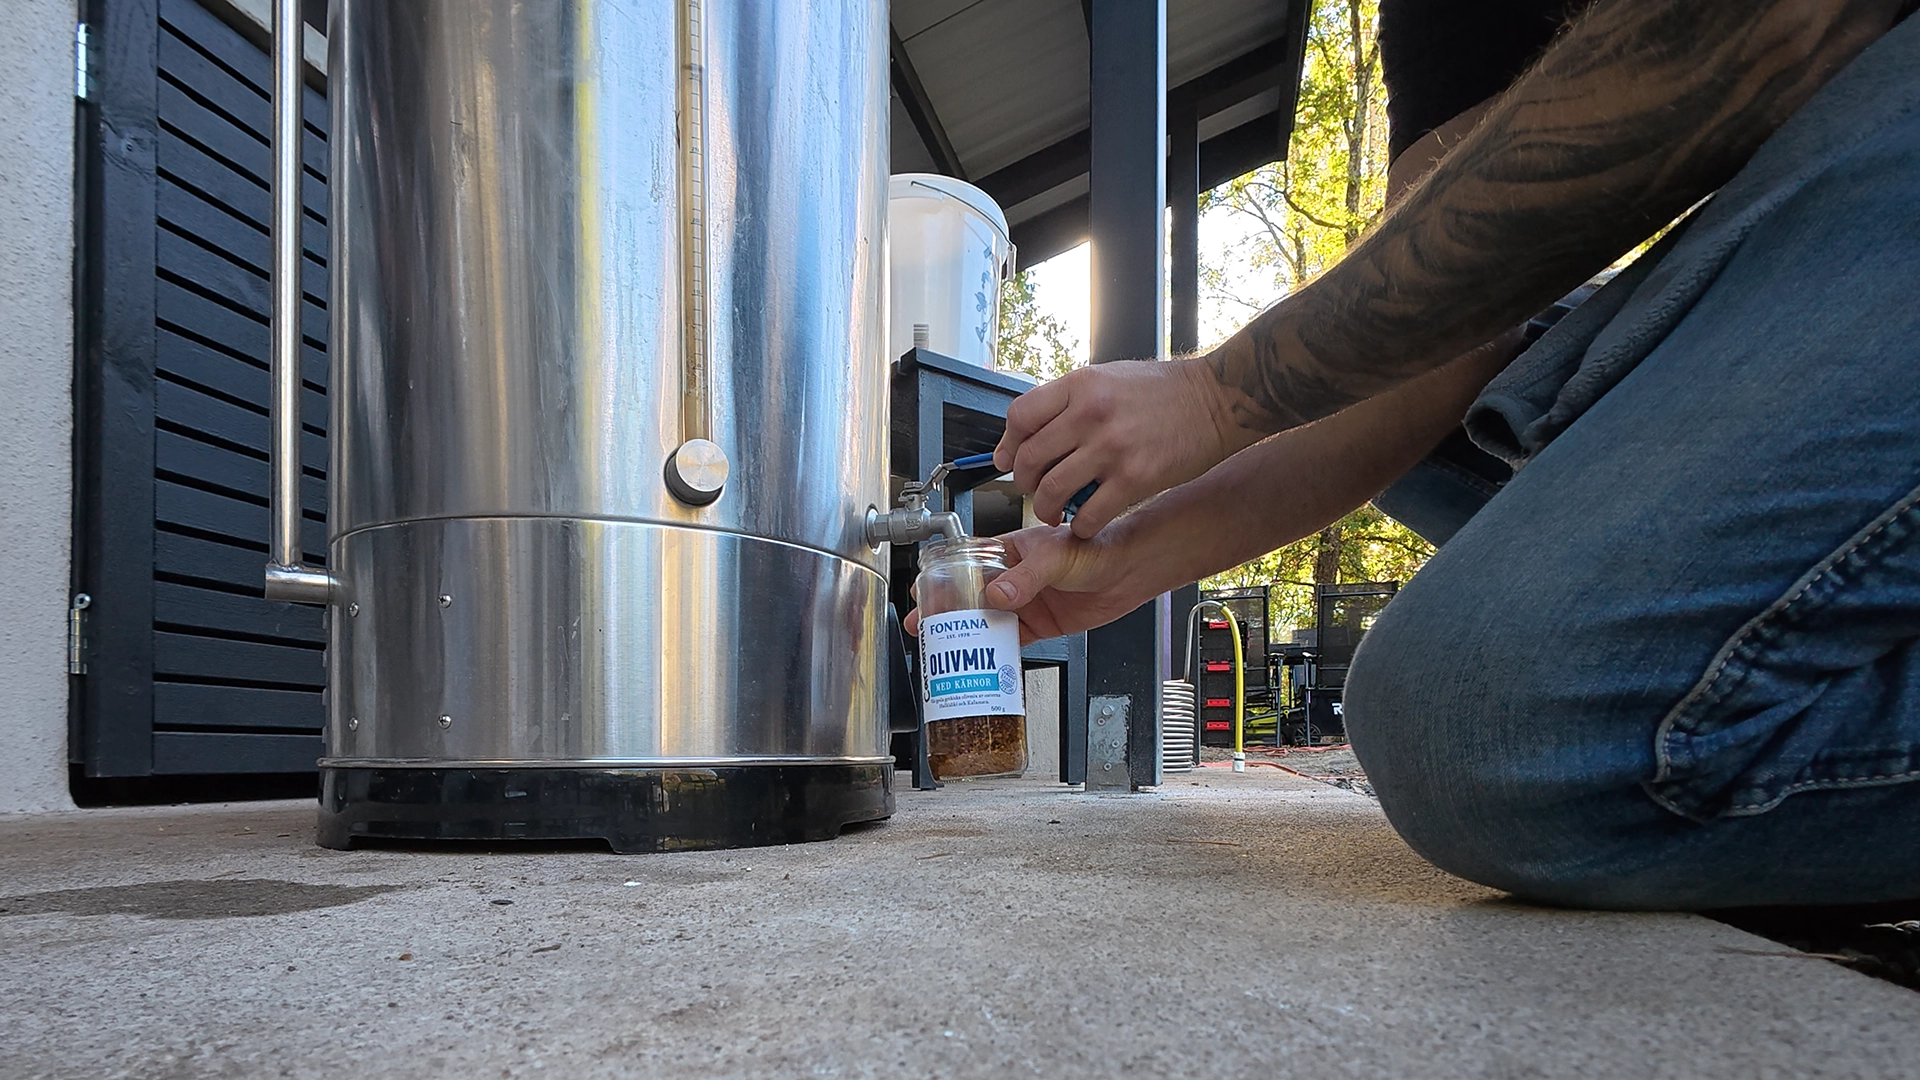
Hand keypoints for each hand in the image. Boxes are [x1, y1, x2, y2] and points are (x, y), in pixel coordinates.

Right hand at [905, 524, 1158, 645]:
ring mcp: (1027, 602)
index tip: (923, 591)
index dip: (942, 578)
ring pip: (987, 620)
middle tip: (923, 624)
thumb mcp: (1056, 556)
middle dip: (945, 610)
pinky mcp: (1041, 624)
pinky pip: (1011, 639)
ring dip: (965, 633)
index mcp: (1011, 550)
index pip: (966, 563)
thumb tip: (998, 595)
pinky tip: (980, 658)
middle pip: (970, 595)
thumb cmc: (1098, 546)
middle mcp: (1014, 577)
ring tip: (942, 645)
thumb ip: (1027, 577)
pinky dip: (995, 650)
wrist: (1131, 570)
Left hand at [993, 358, 1246, 538]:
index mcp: (1080, 386)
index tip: (1008, 460)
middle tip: (1034, 491)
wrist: (1216, 400)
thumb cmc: (1163, 391)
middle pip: (1030, 459)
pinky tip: (1085, 524)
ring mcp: (1112, 447)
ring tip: (1055, 512)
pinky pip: (1089, 514)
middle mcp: (1090, 414)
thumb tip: (1029, 430)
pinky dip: (1081, 526)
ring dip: (1047, 509)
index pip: (1019, 417)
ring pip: (1052, 490)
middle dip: (1024, 483)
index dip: (1008, 445)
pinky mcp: (1135, 477)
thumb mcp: (1107, 378)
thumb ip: (1069, 401)